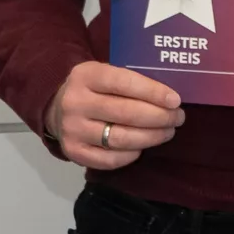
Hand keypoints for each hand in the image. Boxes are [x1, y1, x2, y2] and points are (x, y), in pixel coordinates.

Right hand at [43, 62, 184, 170]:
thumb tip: (169, 98)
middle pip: (126, 113)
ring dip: (151, 137)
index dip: (153, 92)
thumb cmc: (93, 89)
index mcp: (85, 75)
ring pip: (121, 138)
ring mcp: (72, 129)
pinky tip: (142, 147)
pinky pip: (110, 159)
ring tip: (167, 132)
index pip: (123, 83)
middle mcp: (75, 102)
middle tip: (177, 118)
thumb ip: (129, 81)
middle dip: (159, 117)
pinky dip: (131, 155)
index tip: (175, 100)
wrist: (57, 107)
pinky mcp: (73, 151)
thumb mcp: (104, 73)